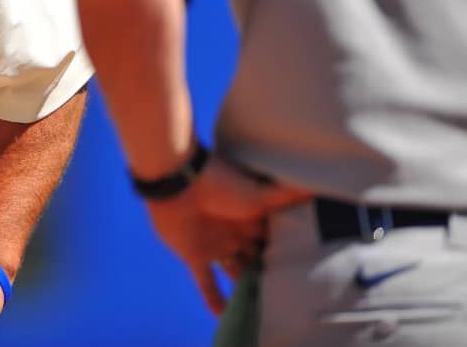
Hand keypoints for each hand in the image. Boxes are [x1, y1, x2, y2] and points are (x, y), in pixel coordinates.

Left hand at [144, 154, 309, 313]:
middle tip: (291, 297)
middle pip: (259, 260)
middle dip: (271, 275)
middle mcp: (238, 235)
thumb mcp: (261, 193)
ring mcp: (216, 246)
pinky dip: (214, 299)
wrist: (177, 181)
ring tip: (266, 310)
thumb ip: (289, 195)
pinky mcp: (194, 255)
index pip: (277, 242)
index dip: (290, 256)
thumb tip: (320, 185)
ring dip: (247, 289)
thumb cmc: (221, 183)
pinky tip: (222, 316)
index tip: (309, 272)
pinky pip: (206, 283)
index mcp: (254, 219)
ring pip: (237, 273)